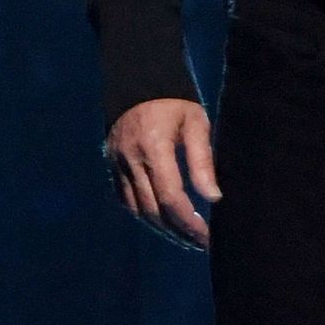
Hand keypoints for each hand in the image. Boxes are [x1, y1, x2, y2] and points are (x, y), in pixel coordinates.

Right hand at [104, 98, 219, 250]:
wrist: (139, 81)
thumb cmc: (175, 101)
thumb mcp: (196, 123)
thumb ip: (203, 160)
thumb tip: (214, 197)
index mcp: (153, 148)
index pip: (171, 197)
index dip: (190, 222)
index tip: (209, 237)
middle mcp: (130, 160)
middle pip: (153, 210)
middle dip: (178, 231)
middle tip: (200, 244)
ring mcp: (116, 164)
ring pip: (137, 209)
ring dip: (161, 228)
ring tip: (185, 238)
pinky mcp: (111, 165)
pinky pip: (126, 199)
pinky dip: (144, 213)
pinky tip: (162, 221)